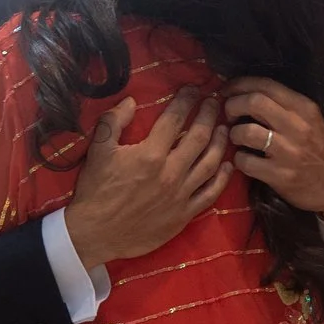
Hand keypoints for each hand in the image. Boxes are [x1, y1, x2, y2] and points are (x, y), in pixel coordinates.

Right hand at [64, 88, 233, 268]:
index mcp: (150, 154)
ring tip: (223, 127)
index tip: (193, 89)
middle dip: (209, 115)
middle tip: (214, 102)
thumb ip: (113, 122)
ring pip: (210, 163)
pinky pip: (211, 193)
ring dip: (220, 142)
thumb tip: (130, 100)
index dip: (186, 100)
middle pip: (199, 137)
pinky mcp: (184, 214)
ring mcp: (180, 194)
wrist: (95, 234)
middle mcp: (170, 172)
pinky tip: (227, 165)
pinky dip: (222, 178)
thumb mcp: (97, 152)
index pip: (175, 119)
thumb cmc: (95, 191)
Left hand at [224, 77, 323, 224]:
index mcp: (305, 108)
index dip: (240, 84)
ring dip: (233, 133)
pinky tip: (244, 160)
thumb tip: (248, 93)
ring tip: (236, 138)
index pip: (266, 85)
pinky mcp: (280, 176)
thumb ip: (285, 106)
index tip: (227, 90)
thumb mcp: (312, 120)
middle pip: (253, 102)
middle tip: (228, 114)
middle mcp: (297, 126)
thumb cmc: (322, 150)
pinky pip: (245, 162)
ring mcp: (289, 152)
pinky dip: (238, 159)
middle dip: (232, 105)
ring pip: (245, 131)